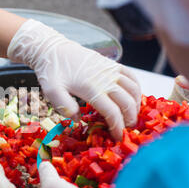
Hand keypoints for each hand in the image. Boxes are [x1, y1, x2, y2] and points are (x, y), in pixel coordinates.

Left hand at [8, 19, 141, 139]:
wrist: (52, 49)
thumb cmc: (51, 72)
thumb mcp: (51, 91)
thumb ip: (65, 107)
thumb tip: (79, 120)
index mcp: (91, 88)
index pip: (112, 112)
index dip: (117, 127)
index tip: (117, 137)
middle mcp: (105, 79)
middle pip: (127, 103)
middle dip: (129, 119)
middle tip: (125, 130)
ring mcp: (110, 70)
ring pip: (133, 90)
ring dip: (136, 105)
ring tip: (131, 117)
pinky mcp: (111, 63)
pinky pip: (132, 76)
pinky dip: (137, 88)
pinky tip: (133, 97)